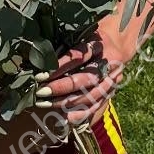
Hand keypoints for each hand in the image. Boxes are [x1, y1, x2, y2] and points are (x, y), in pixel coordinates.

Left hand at [35, 11, 143, 127]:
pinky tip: (64, 118)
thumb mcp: (80, 35)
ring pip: (90, 95)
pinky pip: (96, 106)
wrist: (116, 43)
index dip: (59, 67)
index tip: (40, 75)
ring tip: (45, 103)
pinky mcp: (111, 92)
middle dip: (61, 87)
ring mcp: (112, 80)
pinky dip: (80, 113)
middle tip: (40, 92)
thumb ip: (64, 45)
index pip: (79, 57)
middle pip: (86, 79)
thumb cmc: (89, 37)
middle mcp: (110, 63)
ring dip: (66, 102)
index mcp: (100, 45)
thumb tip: (38, 59)